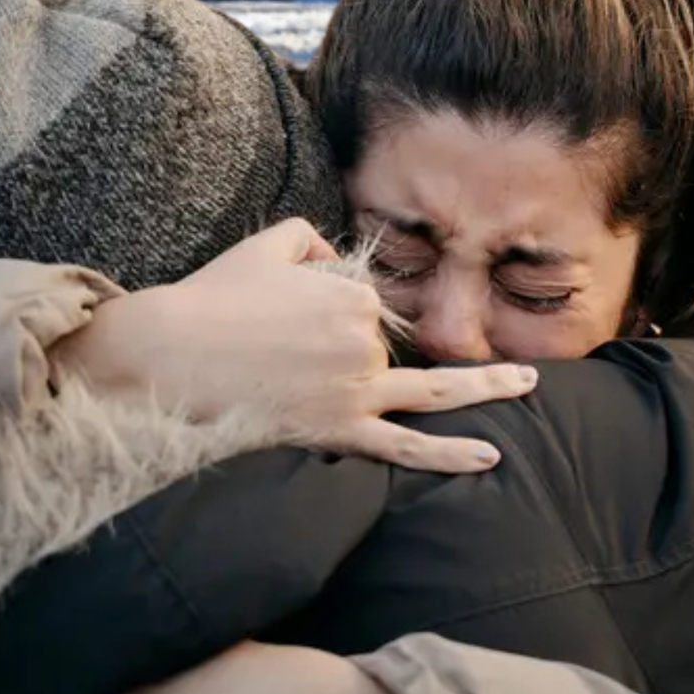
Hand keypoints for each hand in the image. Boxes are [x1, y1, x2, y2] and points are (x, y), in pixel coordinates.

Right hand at [56, 219, 536, 472]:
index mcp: (353, 294)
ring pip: (432, 391)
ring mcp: (356, 388)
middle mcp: (364, 340)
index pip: (370, 306)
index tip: (290, 325)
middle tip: (451, 356)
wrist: (165, 358)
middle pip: (389, 347)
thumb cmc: (211, 302)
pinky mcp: (340, 431)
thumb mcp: (265, 246)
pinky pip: (404, 447)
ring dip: (488, 386)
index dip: (333, 314)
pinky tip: (492, 456)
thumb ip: (310, 238)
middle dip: (382, 349)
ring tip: (528, 383)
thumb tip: (331, 256)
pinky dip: (449, 453)